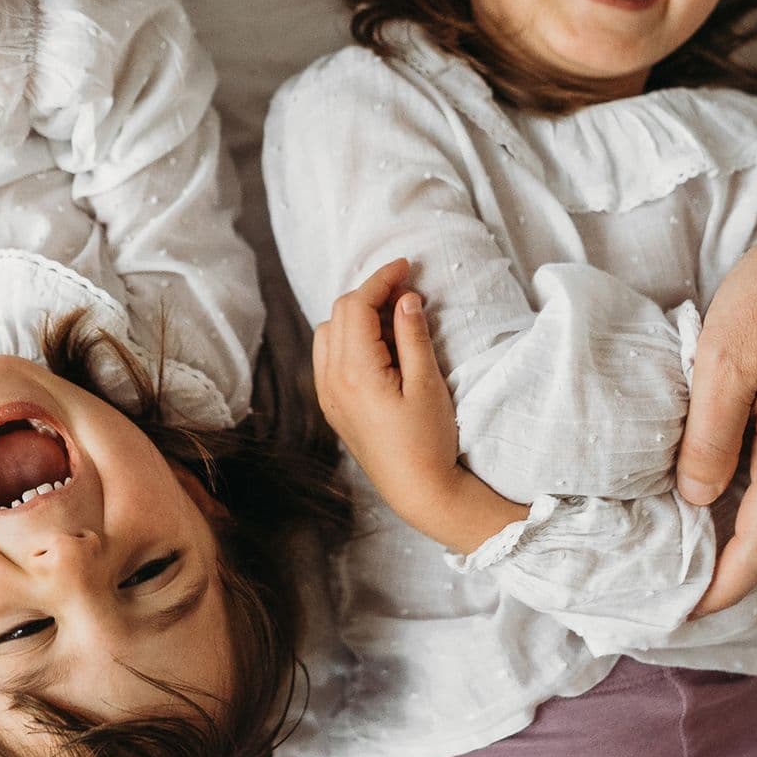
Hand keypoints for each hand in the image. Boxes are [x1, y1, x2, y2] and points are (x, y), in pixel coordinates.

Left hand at [312, 259, 527, 552]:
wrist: (416, 489)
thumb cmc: (428, 440)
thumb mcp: (428, 384)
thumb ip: (413, 336)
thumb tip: (406, 298)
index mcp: (355, 371)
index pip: (358, 306)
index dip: (381, 279)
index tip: (406, 266)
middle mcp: (332, 380)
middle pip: (340, 313)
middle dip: (371, 293)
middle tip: (407, 289)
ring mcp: (328, 394)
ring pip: (329, 332)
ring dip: (357, 315)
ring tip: (394, 316)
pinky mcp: (333, 405)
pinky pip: (328, 355)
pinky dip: (348, 337)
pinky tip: (378, 343)